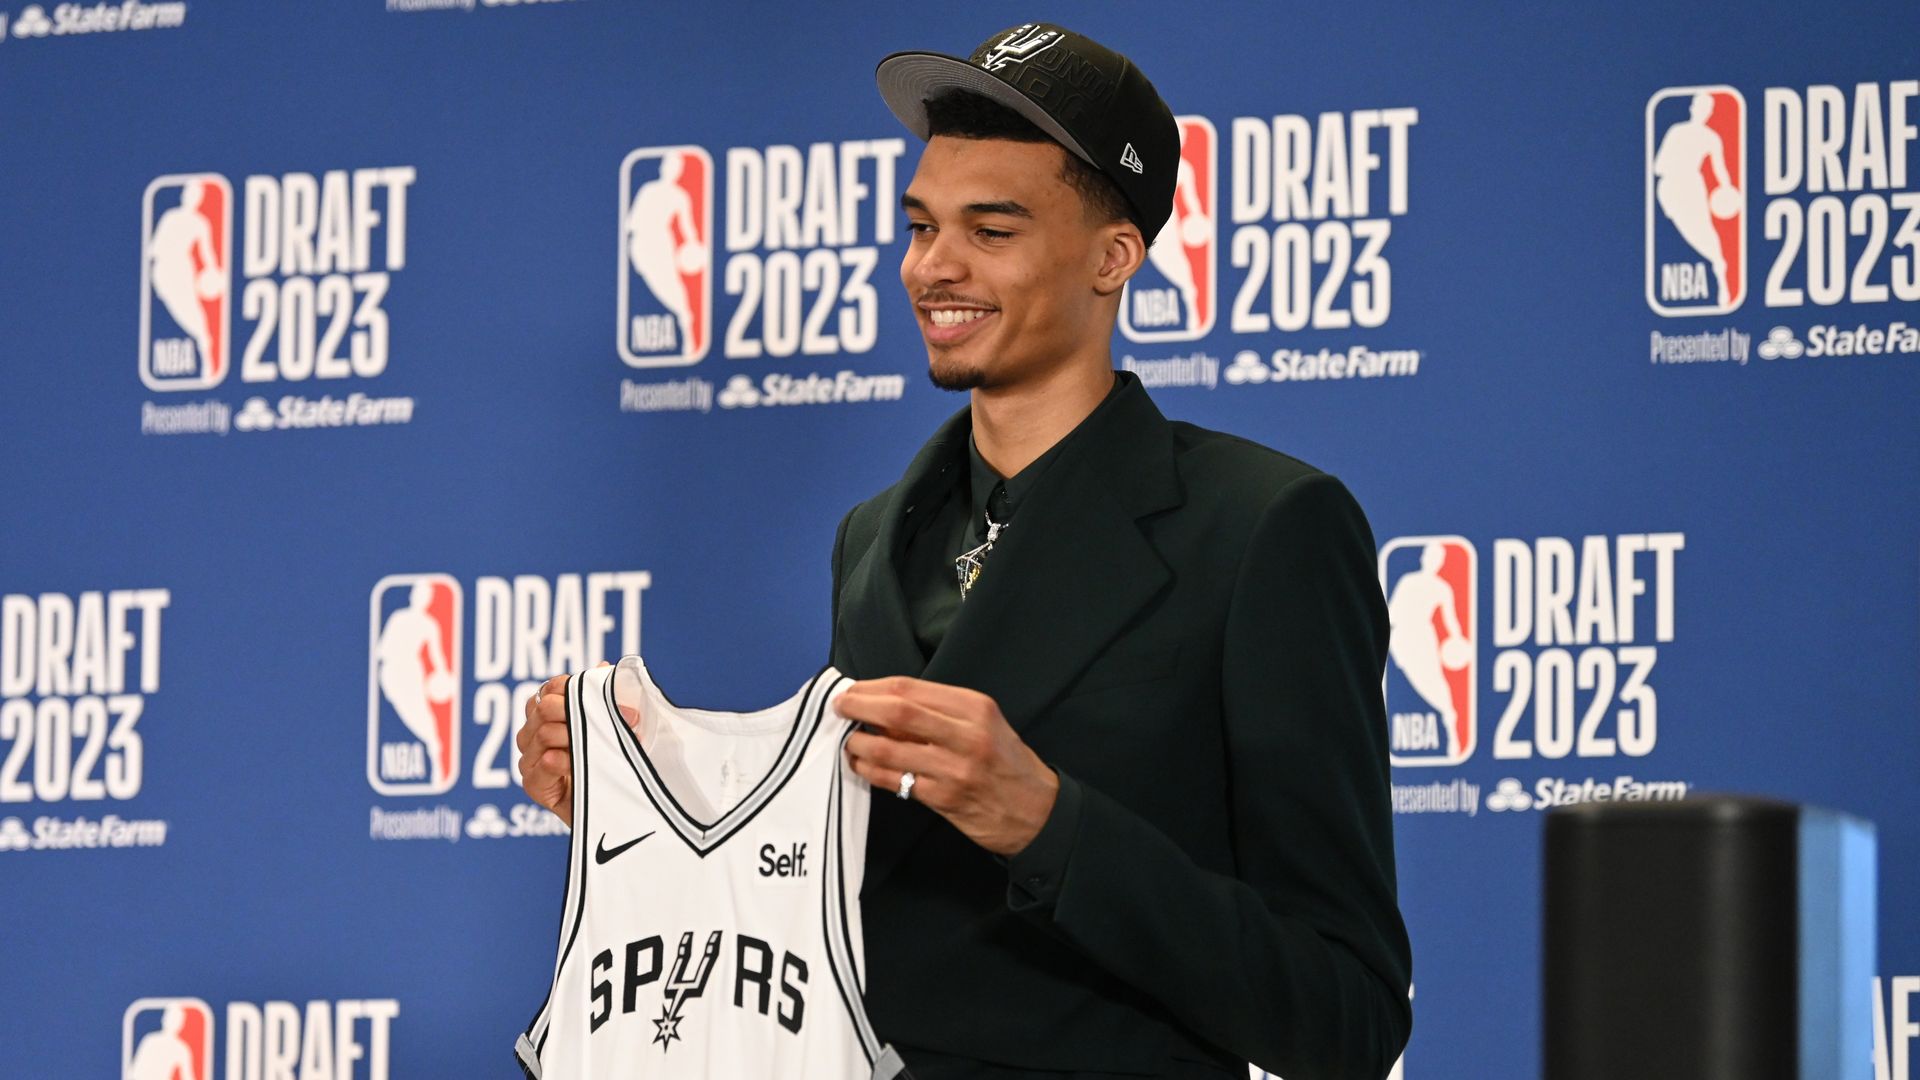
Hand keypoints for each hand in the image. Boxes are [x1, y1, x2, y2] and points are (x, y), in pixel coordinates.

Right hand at [517, 661, 627, 826]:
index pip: (551, 688)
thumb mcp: (618, 728)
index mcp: (550, 714)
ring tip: (591, 747)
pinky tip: (572, 763)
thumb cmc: (614, 763)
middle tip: (601, 725)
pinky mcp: (534, 785)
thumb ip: (608, 699)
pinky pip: (539, 765)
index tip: (597, 698)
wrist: (615, 807)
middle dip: (573, 712)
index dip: (571, 688)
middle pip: (543, 708)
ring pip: (541, 733)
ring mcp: (530, 759)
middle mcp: (534, 734)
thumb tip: (603, 667)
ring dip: (570, 737)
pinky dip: (557, 761)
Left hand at [839, 676, 1058, 855]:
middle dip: (860, 707)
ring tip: (848, 742)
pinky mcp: (945, 799)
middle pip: (899, 712)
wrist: (1038, 811)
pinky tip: (861, 766)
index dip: (873, 687)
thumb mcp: (984, 723)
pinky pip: (896, 782)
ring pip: (891, 750)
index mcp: (975, 707)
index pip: (911, 688)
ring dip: (860, 744)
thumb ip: (939, 712)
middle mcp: (967, 734)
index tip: (852, 689)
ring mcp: (956, 769)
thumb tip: (883, 705)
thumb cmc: (1005, 762)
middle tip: (839, 708)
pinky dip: (872, 772)